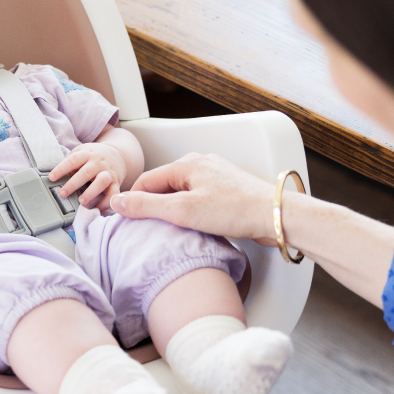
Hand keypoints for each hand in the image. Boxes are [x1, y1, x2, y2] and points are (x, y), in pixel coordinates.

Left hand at [50, 142, 127, 210]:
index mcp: (86, 154)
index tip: (51, 178)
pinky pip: (113, 194)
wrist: (118, 155)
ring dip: (91, 192)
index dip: (61, 169)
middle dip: (73, 184)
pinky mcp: (116, 183)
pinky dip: (106, 202)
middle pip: (86, 172)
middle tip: (62, 194)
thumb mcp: (82, 153)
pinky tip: (96, 209)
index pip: (73, 160)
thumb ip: (72, 164)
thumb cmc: (93, 157)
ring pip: (101, 181)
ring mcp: (108, 173)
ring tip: (81, 202)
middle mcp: (98, 163)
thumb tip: (59, 179)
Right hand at [108, 153, 276, 243]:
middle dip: (154, 206)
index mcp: (186, 163)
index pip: (146, 181)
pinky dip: (191, 211)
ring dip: (174, 209)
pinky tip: (196, 226)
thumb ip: (146, 206)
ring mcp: (215, 175)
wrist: (275, 215)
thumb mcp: (182, 211)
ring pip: (182, 192)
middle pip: (163, 185)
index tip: (127, 221)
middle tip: (151, 229)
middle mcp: (200, 163)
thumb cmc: (234, 210)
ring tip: (175, 230)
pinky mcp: (227, 188)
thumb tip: (118, 203)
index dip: (133, 202)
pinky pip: (198, 197)